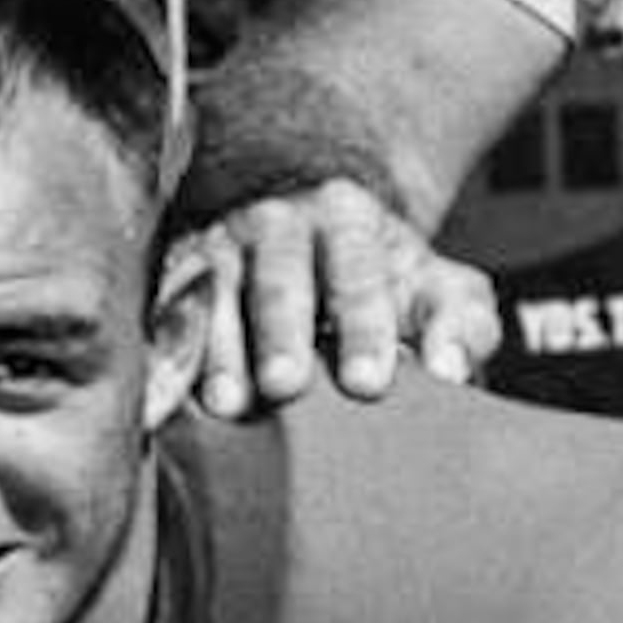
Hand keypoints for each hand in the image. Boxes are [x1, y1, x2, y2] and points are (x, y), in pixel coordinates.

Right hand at [191, 181, 500, 417]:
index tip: (369, 383)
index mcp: (348, 219)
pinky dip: (163, 351)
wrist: (321, 237)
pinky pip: (163, 311)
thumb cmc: (386, 282)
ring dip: (217, 348)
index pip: (357, 273)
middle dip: (282, 332)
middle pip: (279, 278)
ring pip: (214, 291)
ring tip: (226, 403)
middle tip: (286, 385)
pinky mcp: (178, 276)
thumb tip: (451, 370)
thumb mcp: (438, 291)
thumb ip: (460, 326)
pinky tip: (162, 393)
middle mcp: (277, 224)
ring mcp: (221, 247)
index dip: (363, 328)